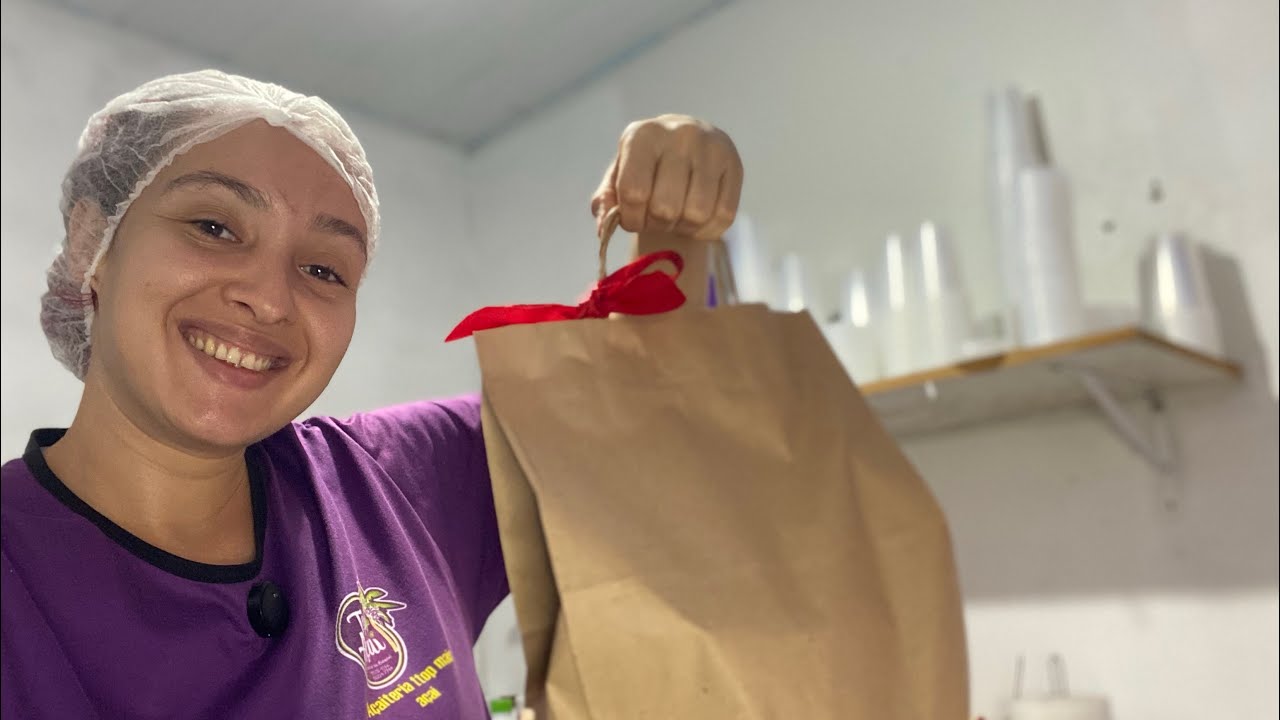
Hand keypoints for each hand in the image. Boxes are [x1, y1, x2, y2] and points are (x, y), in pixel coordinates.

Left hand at [591, 114, 742, 239]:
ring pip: (697, 215)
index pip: (634, 192)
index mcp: (644, 135)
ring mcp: (712, 149)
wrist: (686, 143)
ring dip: (683, 228)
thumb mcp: (619, 175)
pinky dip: (706, 230)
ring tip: (677, 218)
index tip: (634, 218)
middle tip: (657, 219)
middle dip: (657, 225)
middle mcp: (681, 135)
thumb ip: (607, 201)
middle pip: (666, 208)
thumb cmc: (646, 166)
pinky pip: (723, 216)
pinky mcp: (736, 166)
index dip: (631, 218)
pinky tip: (697, 220)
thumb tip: (604, 228)